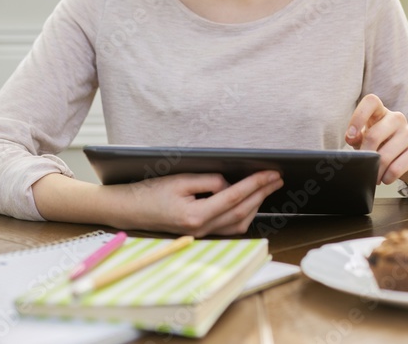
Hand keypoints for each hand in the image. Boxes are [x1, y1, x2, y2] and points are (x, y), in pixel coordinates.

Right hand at [112, 171, 283, 236]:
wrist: (130, 210)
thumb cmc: (151, 192)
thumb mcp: (180, 179)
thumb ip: (208, 181)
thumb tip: (229, 184)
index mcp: (195, 215)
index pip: (234, 197)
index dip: (255, 184)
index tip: (271, 173)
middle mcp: (201, 229)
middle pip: (241, 211)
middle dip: (262, 193)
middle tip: (277, 178)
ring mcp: (201, 235)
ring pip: (238, 222)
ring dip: (256, 204)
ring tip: (267, 187)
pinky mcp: (201, 234)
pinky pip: (229, 227)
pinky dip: (243, 214)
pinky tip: (250, 202)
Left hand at [345, 93, 407, 185]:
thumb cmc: (385, 147)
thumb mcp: (368, 141)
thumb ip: (358, 137)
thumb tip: (350, 137)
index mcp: (382, 112)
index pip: (371, 101)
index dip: (358, 116)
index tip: (351, 135)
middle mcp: (397, 119)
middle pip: (374, 135)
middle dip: (364, 155)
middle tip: (362, 166)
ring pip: (385, 155)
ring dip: (375, 170)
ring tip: (373, 176)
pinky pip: (397, 167)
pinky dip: (387, 177)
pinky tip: (386, 178)